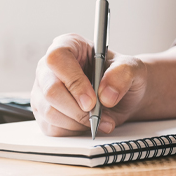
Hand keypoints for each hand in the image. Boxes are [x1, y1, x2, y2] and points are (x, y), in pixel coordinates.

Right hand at [31, 34, 147, 136]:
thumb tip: (106, 95)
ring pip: (50, 112)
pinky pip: (52, 127)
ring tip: (99, 118)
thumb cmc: (122, 76)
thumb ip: (122, 74)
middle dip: (77, 109)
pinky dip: (74, 130)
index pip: (57, 59)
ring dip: (78, 121)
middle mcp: (50, 68)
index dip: (73, 81)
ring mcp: (43, 91)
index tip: (92, 100)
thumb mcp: (132, 68)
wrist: (123, 96)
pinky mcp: (44, 113)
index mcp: (68, 45)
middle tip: (98, 114)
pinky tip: (88, 123)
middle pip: (50, 90)